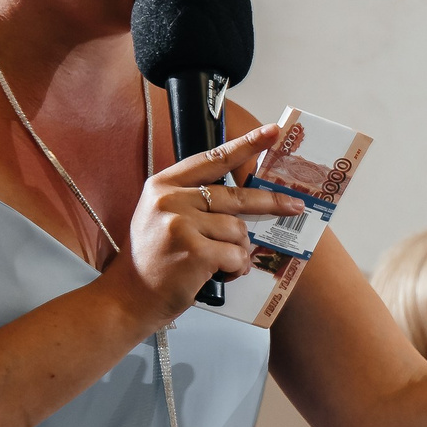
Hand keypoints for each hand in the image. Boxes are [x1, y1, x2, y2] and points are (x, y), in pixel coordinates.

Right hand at [106, 124, 304, 324]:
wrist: (129, 296)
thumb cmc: (156, 259)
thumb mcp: (165, 217)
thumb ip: (196, 201)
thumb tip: (247, 196)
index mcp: (163, 185)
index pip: (212, 160)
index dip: (245, 145)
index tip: (273, 131)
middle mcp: (170, 199)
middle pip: (236, 196)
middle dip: (270, 203)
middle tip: (296, 206)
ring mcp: (181, 224)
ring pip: (238, 231)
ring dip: (237, 252)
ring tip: (216, 263)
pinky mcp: (194, 251)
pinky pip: (236, 256)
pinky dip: (234, 269)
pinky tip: (216, 274)